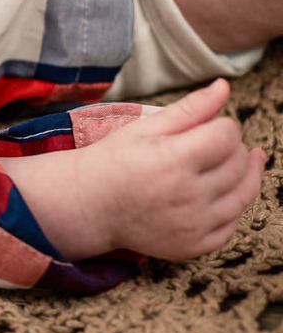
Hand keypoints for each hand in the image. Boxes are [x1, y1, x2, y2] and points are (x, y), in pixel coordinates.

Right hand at [80, 79, 265, 260]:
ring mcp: (192, 225)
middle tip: (208, 145)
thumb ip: (189, 108)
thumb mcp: (144, 128)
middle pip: (239, 162)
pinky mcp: (194, 246)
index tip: (206, 126)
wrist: (88, 205)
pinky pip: (232, 225)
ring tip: (224, 165)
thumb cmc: (113, 161)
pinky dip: (231, 208)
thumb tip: (224, 86)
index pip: (227, 134)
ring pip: (244, 194)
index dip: (221, 125)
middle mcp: (186, 196)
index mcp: (172, 160)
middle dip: (231, 148)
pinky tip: (218, 194)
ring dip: (241, 175)